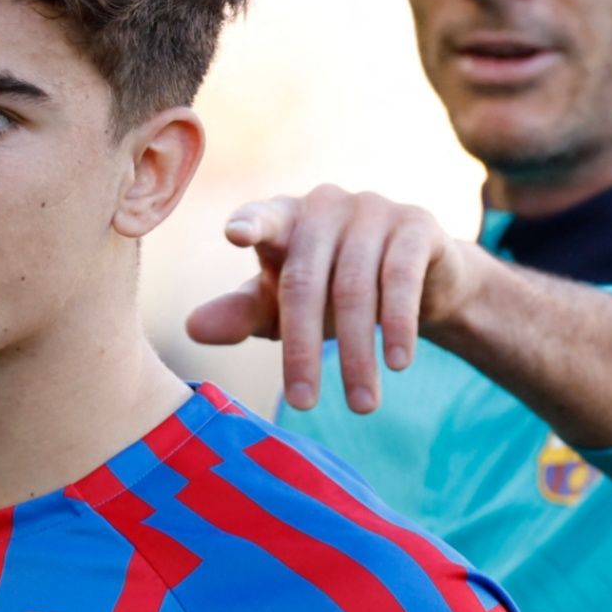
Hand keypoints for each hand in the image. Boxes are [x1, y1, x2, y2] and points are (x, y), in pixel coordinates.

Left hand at [184, 186, 490, 413]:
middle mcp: (324, 205)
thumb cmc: (331, 293)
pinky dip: (398, 325)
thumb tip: (192, 328)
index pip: (262, 218)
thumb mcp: (281, 308)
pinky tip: (397, 364)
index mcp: (283, 218)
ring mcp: (372, 209)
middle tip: (302, 405)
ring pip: (354, 288)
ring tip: (361, 405)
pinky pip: (401, 279)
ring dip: (357, 354)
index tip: (235, 235)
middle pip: (303, 280)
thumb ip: (240, 314)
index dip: (250, 224)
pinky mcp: (416, 225)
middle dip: (302, 349)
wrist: (419, 283)